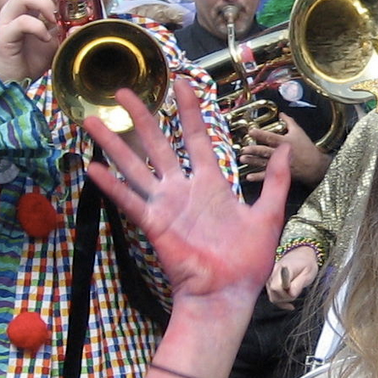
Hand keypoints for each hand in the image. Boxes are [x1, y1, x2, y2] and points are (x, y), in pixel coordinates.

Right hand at [0, 0, 82, 83]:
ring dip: (46, 4)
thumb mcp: (55, 44)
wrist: (11, 82)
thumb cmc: (28, 60)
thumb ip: (67, 32)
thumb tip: (82, 23)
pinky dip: (38, 28)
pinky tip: (45, 39)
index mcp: (26, 8)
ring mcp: (8, 21)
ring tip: (55, 21)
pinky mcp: (5, 36)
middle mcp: (15, 9)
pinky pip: (21, 22)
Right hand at [83, 87, 289, 308]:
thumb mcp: (269, 215)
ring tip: (92, 120)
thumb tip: (285, 148)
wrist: (228, 294)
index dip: (189, 110)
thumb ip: (276, 181)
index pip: (196, 136)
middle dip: (141, 116)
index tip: (182, 83)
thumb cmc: (247, 260)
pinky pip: (130, 201)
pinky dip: (110, 186)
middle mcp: (183, 189)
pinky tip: (92, 168)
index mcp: (211, 183)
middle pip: (158, 143)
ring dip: (114, 143)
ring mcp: (166, 205)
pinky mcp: (154, 224)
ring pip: (135, 166)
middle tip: (124, 90)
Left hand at [242, 114, 329, 186]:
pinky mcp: (281, 173)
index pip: (271, 137)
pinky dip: (258, 177)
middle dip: (254, 150)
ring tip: (243, 159)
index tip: (251, 131)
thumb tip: (281, 114)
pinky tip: (248, 177)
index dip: (260, 134)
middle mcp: (281, 153)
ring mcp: (281, 164)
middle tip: (244, 148)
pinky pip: (268, 176)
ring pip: (264, 163)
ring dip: (252, 161)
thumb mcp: (299, 132)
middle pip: (265, 151)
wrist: (315, 166)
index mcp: (285, 142)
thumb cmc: (307, 148)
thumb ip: (289, 121)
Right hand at [267, 245, 320, 306]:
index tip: (295, 292)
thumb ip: (299, 284)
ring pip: (272, 296)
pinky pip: (272, 296)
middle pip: (273, 293)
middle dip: (286, 297)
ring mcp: (270, 277)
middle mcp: (272, 272)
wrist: (301, 254)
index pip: (276, 287)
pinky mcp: (270, 282)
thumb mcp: (308, 273)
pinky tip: (290, 305)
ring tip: (294, 294)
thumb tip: (290, 294)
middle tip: (297, 292)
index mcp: (282, 269)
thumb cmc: (307, 263)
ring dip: (284, 300)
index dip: (285, 293)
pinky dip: (280, 302)